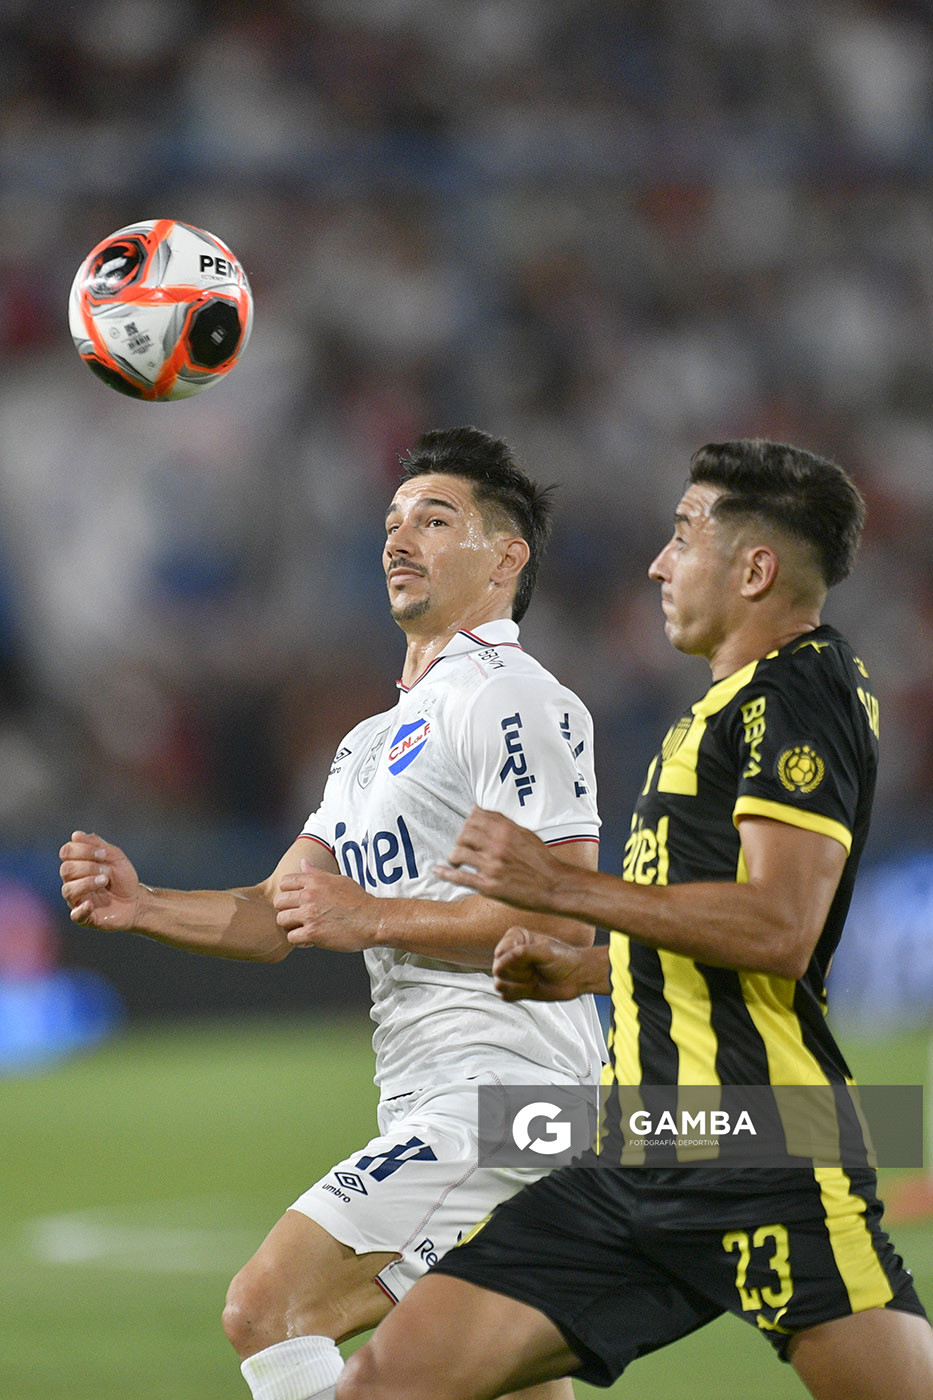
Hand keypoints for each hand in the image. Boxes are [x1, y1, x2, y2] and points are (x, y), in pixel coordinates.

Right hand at [59, 831, 142, 929]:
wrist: (137, 901)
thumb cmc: (123, 878)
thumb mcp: (115, 857)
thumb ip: (97, 844)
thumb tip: (76, 835)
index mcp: (77, 865)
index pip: (66, 852)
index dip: (83, 849)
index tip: (104, 853)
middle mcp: (73, 882)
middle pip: (66, 869)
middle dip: (88, 866)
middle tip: (106, 870)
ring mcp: (77, 900)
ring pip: (67, 889)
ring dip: (87, 882)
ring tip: (105, 880)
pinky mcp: (85, 918)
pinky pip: (75, 915)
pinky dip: (82, 909)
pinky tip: (92, 903)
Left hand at [274, 861, 378, 951]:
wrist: (373, 920)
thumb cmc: (359, 901)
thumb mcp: (339, 880)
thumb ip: (317, 873)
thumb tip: (304, 862)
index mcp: (314, 881)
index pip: (284, 882)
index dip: (288, 892)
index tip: (297, 900)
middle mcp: (309, 896)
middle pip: (279, 902)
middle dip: (286, 909)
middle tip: (298, 916)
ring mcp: (310, 914)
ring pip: (281, 920)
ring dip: (291, 926)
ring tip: (303, 928)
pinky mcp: (313, 933)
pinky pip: (291, 938)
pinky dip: (299, 940)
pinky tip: (310, 939)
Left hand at [437, 808, 564, 911]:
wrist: (554, 886)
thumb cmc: (541, 860)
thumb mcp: (525, 834)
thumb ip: (502, 823)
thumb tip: (479, 811)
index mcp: (506, 831)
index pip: (475, 817)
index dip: (469, 822)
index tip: (470, 829)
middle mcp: (497, 846)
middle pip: (463, 833)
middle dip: (460, 839)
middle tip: (464, 846)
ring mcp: (491, 866)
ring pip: (458, 853)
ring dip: (454, 856)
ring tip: (457, 861)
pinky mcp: (489, 886)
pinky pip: (460, 877)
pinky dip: (445, 873)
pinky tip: (437, 871)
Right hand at [493, 926, 602, 1001]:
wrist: (576, 977)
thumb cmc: (564, 959)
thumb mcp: (546, 951)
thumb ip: (524, 952)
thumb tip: (502, 956)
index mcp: (516, 938)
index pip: (500, 952)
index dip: (513, 960)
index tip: (529, 961)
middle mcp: (509, 954)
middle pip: (498, 970)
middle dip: (519, 973)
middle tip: (535, 970)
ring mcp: (511, 972)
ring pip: (499, 984)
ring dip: (520, 985)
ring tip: (535, 979)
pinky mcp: (514, 988)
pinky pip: (505, 996)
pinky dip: (519, 994)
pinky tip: (532, 988)